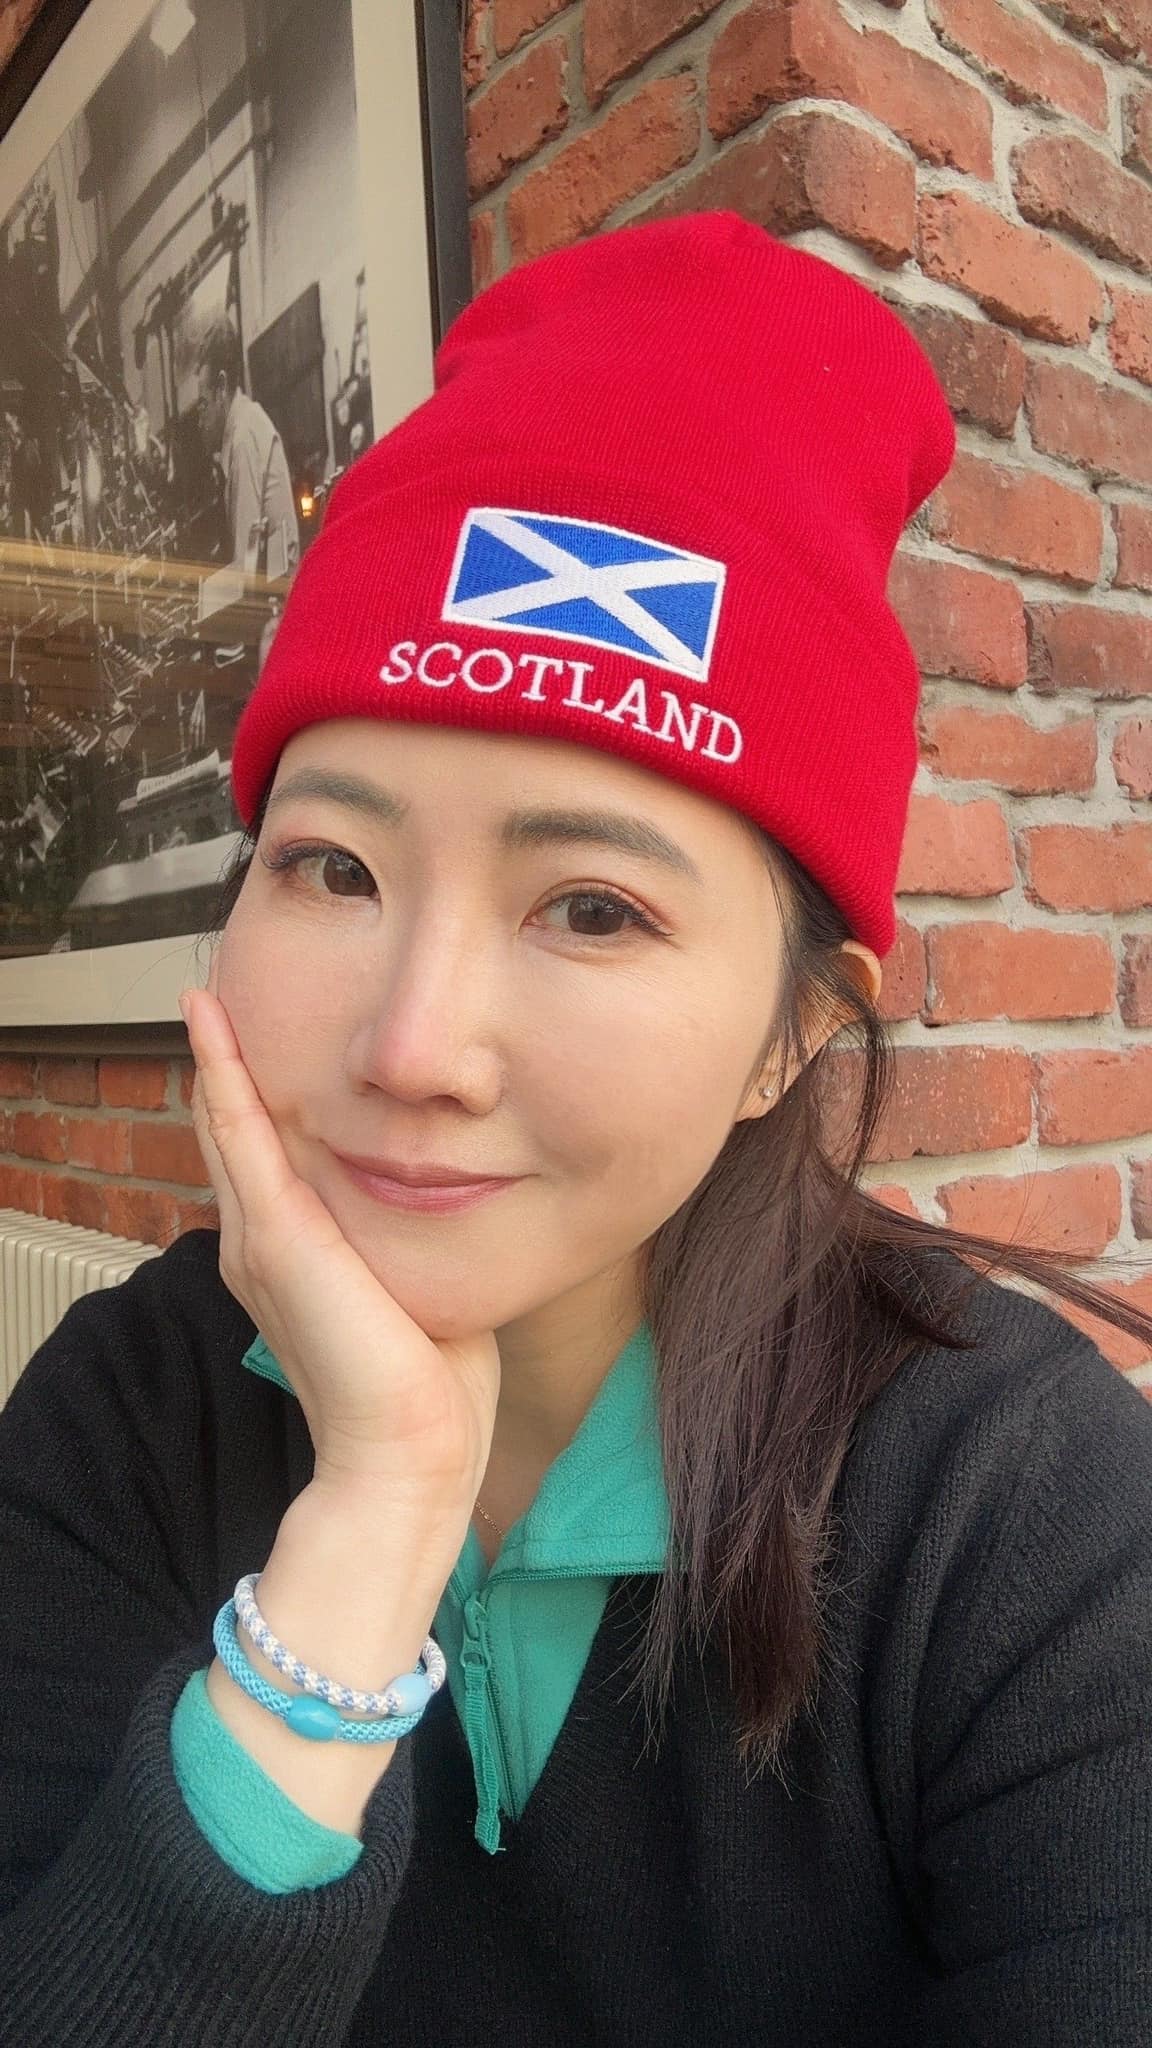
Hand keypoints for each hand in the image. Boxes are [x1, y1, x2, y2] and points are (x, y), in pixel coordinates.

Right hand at [181, 959, 499, 1512]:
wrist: (409, 1455)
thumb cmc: (431, 1387)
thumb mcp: (421, 1285)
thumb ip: (417, 1240)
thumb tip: (456, 1198)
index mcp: (293, 1258)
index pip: (268, 1160)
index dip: (261, 1099)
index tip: (269, 1040)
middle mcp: (261, 1244)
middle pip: (237, 1133)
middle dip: (231, 1065)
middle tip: (225, 996)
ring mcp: (259, 1239)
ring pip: (229, 1124)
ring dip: (218, 1054)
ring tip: (210, 993)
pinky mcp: (275, 1237)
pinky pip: (239, 1134)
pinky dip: (223, 1072)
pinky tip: (212, 1021)